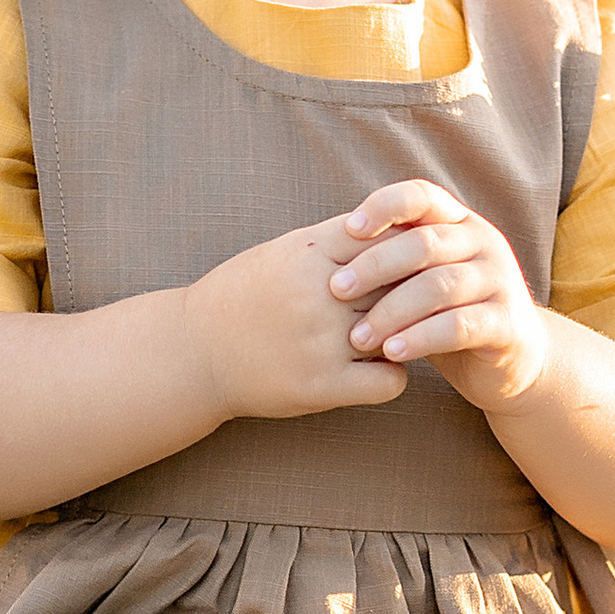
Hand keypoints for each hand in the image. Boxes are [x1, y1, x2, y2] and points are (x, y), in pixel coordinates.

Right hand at [184, 220, 409, 421]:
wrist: (195, 351)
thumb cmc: (244, 296)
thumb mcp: (284, 252)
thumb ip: (336, 241)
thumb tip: (397, 228)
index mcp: (310, 252)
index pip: (388, 237)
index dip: (406, 251)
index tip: (411, 266)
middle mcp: (319, 293)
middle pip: (401, 283)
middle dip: (414, 293)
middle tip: (419, 305)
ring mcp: (322, 340)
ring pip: (402, 331)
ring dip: (407, 336)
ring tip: (400, 338)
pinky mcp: (322, 385)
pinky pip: (391, 381)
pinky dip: (393, 376)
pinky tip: (377, 371)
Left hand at [327, 180, 551, 411]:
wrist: (511, 362)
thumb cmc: (448, 314)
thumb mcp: (419, 281)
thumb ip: (391, 262)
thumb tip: (323, 251)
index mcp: (459, 223)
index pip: (421, 196)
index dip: (383, 206)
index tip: (347, 229)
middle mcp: (484, 243)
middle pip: (425, 243)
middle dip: (375, 265)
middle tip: (335, 290)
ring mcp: (500, 282)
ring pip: (440, 286)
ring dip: (392, 311)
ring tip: (359, 337)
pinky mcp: (508, 323)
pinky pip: (460, 325)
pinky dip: (421, 338)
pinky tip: (392, 353)